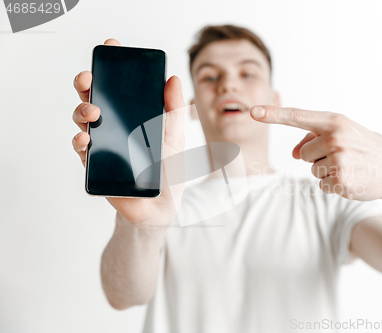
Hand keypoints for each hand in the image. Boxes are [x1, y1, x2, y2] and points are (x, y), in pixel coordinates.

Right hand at [72, 39, 185, 225]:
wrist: (161, 205)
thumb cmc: (169, 170)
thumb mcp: (176, 136)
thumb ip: (175, 110)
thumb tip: (173, 79)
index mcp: (133, 115)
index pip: (118, 86)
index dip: (112, 65)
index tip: (111, 46)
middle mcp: (114, 125)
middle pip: (94, 97)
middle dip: (88, 82)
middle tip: (89, 77)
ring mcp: (103, 143)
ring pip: (82, 118)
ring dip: (82, 110)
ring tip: (92, 111)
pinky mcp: (95, 164)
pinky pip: (81, 148)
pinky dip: (79, 140)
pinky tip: (84, 138)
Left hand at [250, 105, 381, 201]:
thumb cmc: (364, 147)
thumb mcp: (342, 135)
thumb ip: (313, 138)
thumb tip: (292, 153)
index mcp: (335, 122)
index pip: (298, 117)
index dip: (273, 114)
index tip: (252, 111)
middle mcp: (336, 138)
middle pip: (302, 154)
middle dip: (317, 158)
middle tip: (343, 157)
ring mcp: (339, 160)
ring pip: (312, 171)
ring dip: (326, 172)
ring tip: (349, 167)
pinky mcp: (341, 181)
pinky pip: (321, 185)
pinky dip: (333, 185)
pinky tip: (351, 179)